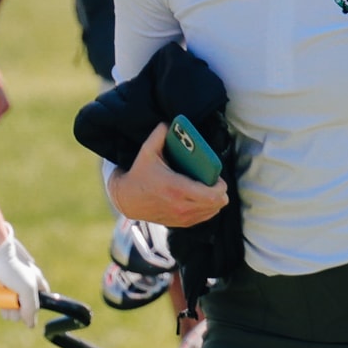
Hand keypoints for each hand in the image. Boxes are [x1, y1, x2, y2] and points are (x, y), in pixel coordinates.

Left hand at [0, 227, 48, 325]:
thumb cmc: (12, 266)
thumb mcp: (27, 289)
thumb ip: (31, 308)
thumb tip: (30, 324)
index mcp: (36, 279)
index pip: (42, 298)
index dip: (35, 308)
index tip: (26, 312)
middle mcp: (25, 280)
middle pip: (24, 304)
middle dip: (17, 311)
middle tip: (11, 308)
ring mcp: (10, 280)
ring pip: (10, 301)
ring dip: (6, 307)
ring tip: (2, 305)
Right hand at [105, 121, 228, 227]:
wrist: (127, 199)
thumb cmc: (139, 174)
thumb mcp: (147, 152)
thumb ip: (159, 135)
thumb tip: (169, 123)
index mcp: (177, 188)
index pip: (211, 195)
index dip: (220, 186)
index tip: (218, 177)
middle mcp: (181, 206)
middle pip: (216, 204)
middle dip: (221, 193)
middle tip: (216, 182)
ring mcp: (181, 217)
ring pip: (212, 212)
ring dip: (215, 201)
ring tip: (210, 189)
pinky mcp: (180, 223)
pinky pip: (203, 218)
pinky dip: (207, 209)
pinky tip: (203, 199)